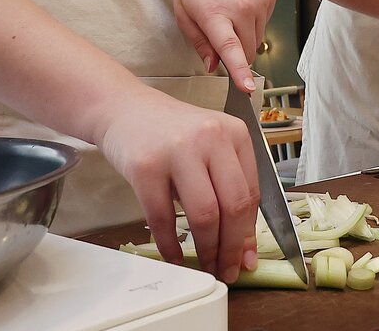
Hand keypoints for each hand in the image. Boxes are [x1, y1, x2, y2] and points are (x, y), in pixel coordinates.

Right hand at [99, 90, 259, 282]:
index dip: (249, 233)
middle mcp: (211, 138)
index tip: (246, 258)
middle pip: (233, 205)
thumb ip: (230, 187)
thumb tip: (244, 247)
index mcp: (235, 133)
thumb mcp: (210, 148)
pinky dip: (171, 245)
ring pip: (204, 214)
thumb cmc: (172, 133)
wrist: (126, 109)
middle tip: (226, 270)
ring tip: (205, 266)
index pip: (252, 192)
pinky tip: (175, 256)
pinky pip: (163, 218)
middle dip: (231, 247)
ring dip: (207, 249)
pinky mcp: (145, 167)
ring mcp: (177, 150)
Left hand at [174, 0, 277, 92]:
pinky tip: (240, 5)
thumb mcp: (183, 10)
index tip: (247, 88)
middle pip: (247, 51)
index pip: (229, 48)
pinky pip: (264, 24)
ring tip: (228, 15)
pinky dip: (253, 23)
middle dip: (236, 55)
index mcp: (214, 12)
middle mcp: (241, 7)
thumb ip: (198, 42)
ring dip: (244, 38)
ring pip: (257, 40)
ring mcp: (259, 1)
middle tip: (219, 37)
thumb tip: (212, 66)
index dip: (238, 71)